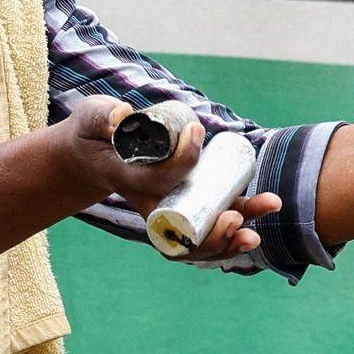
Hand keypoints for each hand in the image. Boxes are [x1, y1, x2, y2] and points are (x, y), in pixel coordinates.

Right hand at [60, 97, 282, 261]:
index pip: (159, 181)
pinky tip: (259, 216)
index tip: (196, 131)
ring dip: (232, 235)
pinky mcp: (183, 206)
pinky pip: (208, 228)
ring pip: (200, 237)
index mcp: (130, 183)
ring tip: (262, 217)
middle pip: (184, 231)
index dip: (182, 160)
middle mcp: (151, 206)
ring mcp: (169, 210)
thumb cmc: (94, 134)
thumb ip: (102, 116)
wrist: (92, 154)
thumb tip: (122, 115)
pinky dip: (233, 230)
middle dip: (214, 232)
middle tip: (235, 216)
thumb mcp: (91, 119)